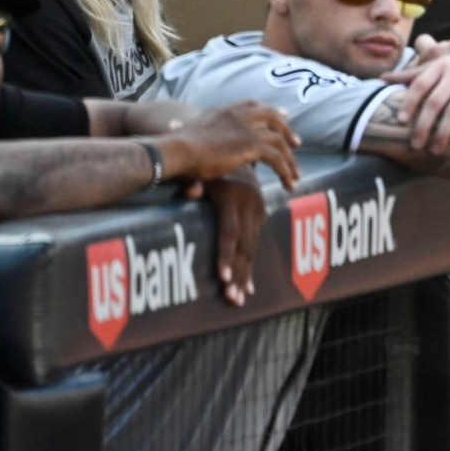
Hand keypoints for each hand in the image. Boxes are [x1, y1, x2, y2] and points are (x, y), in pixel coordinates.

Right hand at [163, 102, 301, 189]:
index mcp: (223, 111)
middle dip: (286, 129)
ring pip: (278, 140)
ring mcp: (246, 129)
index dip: (268, 111)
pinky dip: (286, 171)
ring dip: (290, 158)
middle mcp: (238, 116)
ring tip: (296, 173)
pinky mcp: (251, 145)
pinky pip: (277, 158)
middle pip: (271, 116)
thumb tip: (172, 124)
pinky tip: (289, 183)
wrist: (175, 151)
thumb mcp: (184, 133)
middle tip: (296, 142)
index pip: (252, 105)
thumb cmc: (173, 147)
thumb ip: (185, 130)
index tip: (283, 116)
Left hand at [198, 174, 264, 305]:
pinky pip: (255, 247)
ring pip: (252, 251)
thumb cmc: (212, 165)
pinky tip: (249, 288)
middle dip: (238, 276)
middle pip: (244, 248)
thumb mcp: (200, 170)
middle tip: (232, 299)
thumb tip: (188, 193)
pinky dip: (251, 268)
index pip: (230, 233)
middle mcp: (250, 208)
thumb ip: (192, 182)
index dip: (226, 256)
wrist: (243, 151)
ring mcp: (258, 213)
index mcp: (233, 198)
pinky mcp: (261, 218)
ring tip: (239, 299)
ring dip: (246, 277)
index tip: (224, 279)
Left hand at [393, 43, 449, 154]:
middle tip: (416, 145)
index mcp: (441, 65)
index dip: (410, 103)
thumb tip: (382, 78)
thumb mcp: (440, 67)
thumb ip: (413, 75)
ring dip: (444, 133)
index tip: (401, 122)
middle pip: (436, 102)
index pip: (421, 84)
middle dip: (424, 125)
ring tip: (435, 150)